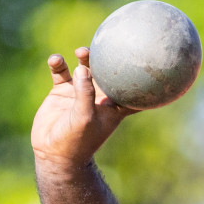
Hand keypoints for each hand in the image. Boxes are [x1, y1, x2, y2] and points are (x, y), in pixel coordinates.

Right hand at [31, 48, 134, 173]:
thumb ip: (85, 93)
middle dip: (108, 59)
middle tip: (104, 50)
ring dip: (84, 57)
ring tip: (81, 52)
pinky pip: (61, 71)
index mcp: (113, 106)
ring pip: (84, 67)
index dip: (142, 79)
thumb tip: (83, 68)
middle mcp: (98, 97)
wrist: (53, 152)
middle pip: (107, 71)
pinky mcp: (61, 91)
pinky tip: (55, 60)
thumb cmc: (76, 140)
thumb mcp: (84, 118)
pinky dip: (58, 63)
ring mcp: (79, 92)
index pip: (132, 91)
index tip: (151, 63)